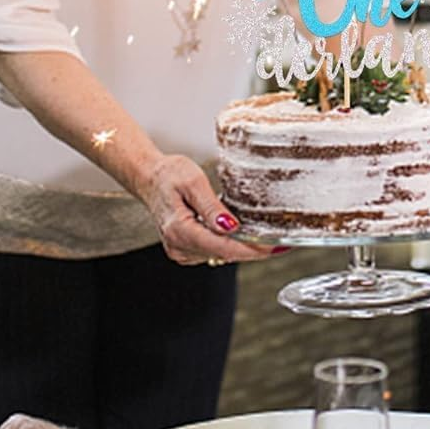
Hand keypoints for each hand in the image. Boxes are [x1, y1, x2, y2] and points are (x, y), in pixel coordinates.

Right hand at [138, 152, 274, 265]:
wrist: (149, 177)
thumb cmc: (168, 174)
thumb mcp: (193, 181)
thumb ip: (211, 206)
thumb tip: (230, 227)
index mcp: (180, 230)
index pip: (222, 247)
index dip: (250, 249)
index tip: (272, 247)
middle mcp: (178, 246)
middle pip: (224, 253)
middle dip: (253, 250)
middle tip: (280, 244)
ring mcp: (180, 250)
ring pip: (220, 254)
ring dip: (243, 248)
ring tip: (266, 238)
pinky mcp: (184, 249)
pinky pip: (212, 250)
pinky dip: (230, 244)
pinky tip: (243, 234)